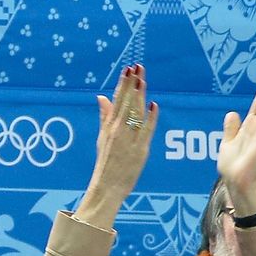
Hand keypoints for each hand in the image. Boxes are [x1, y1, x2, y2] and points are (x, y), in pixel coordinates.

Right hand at [75, 63, 157, 229]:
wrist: (107, 188)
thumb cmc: (106, 164)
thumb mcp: (102, 138)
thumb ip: (105, 117)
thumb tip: (102, 97)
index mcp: (109, 128)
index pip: (117, 101)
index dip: (123, 85)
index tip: (128, 70)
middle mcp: (119, 132)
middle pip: (127, 104)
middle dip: (133, 84)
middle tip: (138, 67)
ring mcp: (130, 141)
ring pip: (136, 113)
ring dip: (140, 95)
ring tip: (143, 79)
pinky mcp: (140, 151)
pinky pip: (147, 131)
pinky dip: (151, 118)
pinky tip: (154, 105)